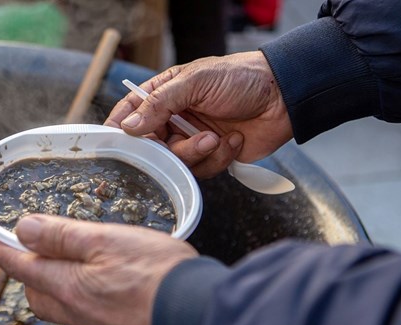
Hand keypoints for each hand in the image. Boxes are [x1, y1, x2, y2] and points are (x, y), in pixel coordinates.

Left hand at [0, 214, 198, 324]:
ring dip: (56, 285)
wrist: (199, 320)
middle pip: (38, 292)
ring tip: (70, 267)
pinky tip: (106, 289)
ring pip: (63, 306)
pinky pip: (90, 317)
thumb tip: (23, 230)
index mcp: (68, 286)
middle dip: (27, 272)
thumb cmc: (157, 276)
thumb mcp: (104, 241)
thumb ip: (61, 237)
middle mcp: (78, 312)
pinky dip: (86, 299)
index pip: (19, 265)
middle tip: (28, 252)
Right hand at [105, 51, 292, 177]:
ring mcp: (192, 139)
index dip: (119, 129)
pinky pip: (202, 170)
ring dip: (197, 153)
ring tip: (216, 138)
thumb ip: (159, 103)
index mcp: (164, 94)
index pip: (130, 112)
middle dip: (169, 149)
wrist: (285, 96)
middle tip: (189, 138)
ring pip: (176, 163)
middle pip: (151, 147)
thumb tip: (128, 125)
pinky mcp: (213, 157)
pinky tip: (234, 139)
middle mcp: (174, 119)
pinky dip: (219, 157)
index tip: (115, 143)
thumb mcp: (196, 81)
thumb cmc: (241, 77)